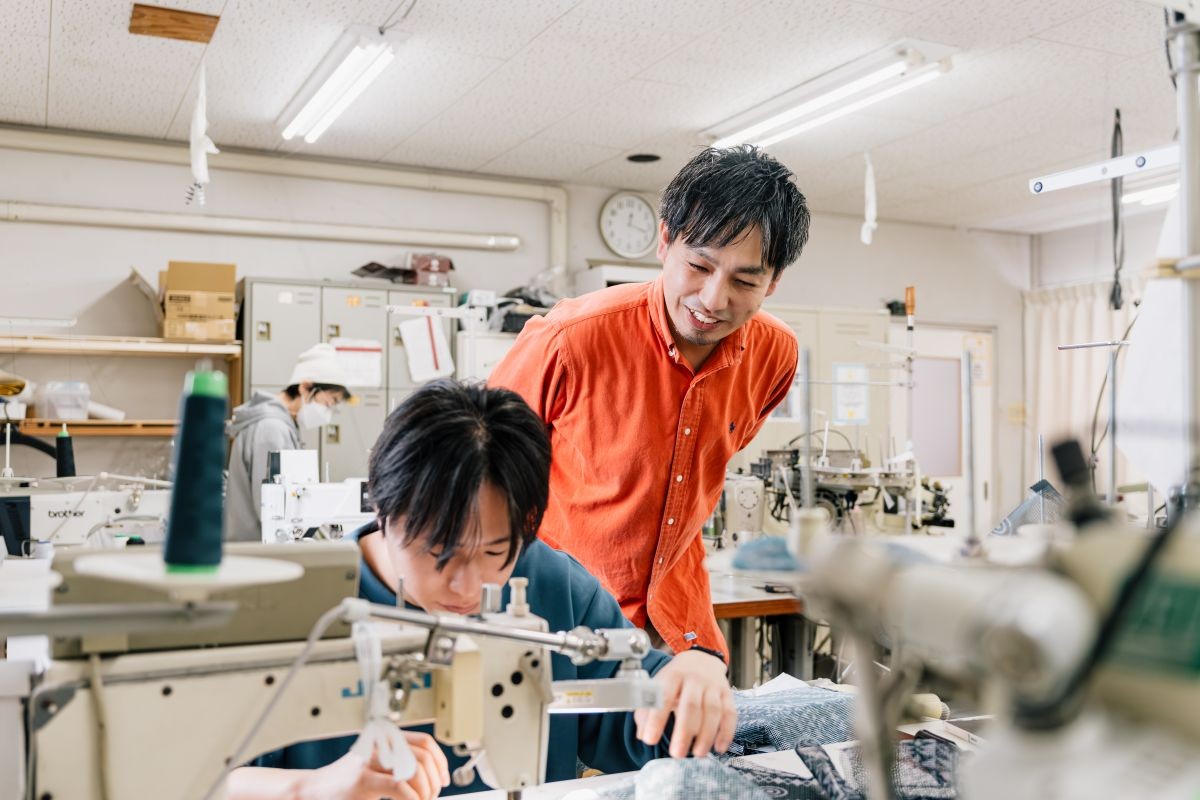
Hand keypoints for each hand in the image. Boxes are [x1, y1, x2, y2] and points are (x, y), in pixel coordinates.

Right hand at [295, 733, 449, 799]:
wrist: (311, 792)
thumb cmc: (345, 786)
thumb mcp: (376, 769)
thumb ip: (399, 766)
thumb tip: (435, 778)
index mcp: (384, 740)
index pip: (425, 742)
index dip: (441, 762)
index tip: (444, 780)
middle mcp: (378, 746)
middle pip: (423, 756)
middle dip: (434, 781)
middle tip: (432, 797)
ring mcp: (369, 762)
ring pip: (413, 770)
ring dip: (425, 792)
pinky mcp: (361, 782)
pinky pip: (398, 787)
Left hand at [634, 649, 736, 757]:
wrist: (700, 659)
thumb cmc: (674, 680)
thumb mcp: (657, 687)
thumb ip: (647, 710)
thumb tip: (642, 734)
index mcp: (672, 676)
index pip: (664, 697)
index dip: (656, 719)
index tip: (650, 740)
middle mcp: (694, 679)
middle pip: (691, 706)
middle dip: (684, 732)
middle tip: (677, 754)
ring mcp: (713, 686)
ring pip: (712, 710)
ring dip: (706, 735)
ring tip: (698, 754)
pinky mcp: (727, 694)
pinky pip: (730, 714)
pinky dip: (726, 732)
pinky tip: (719, 747)